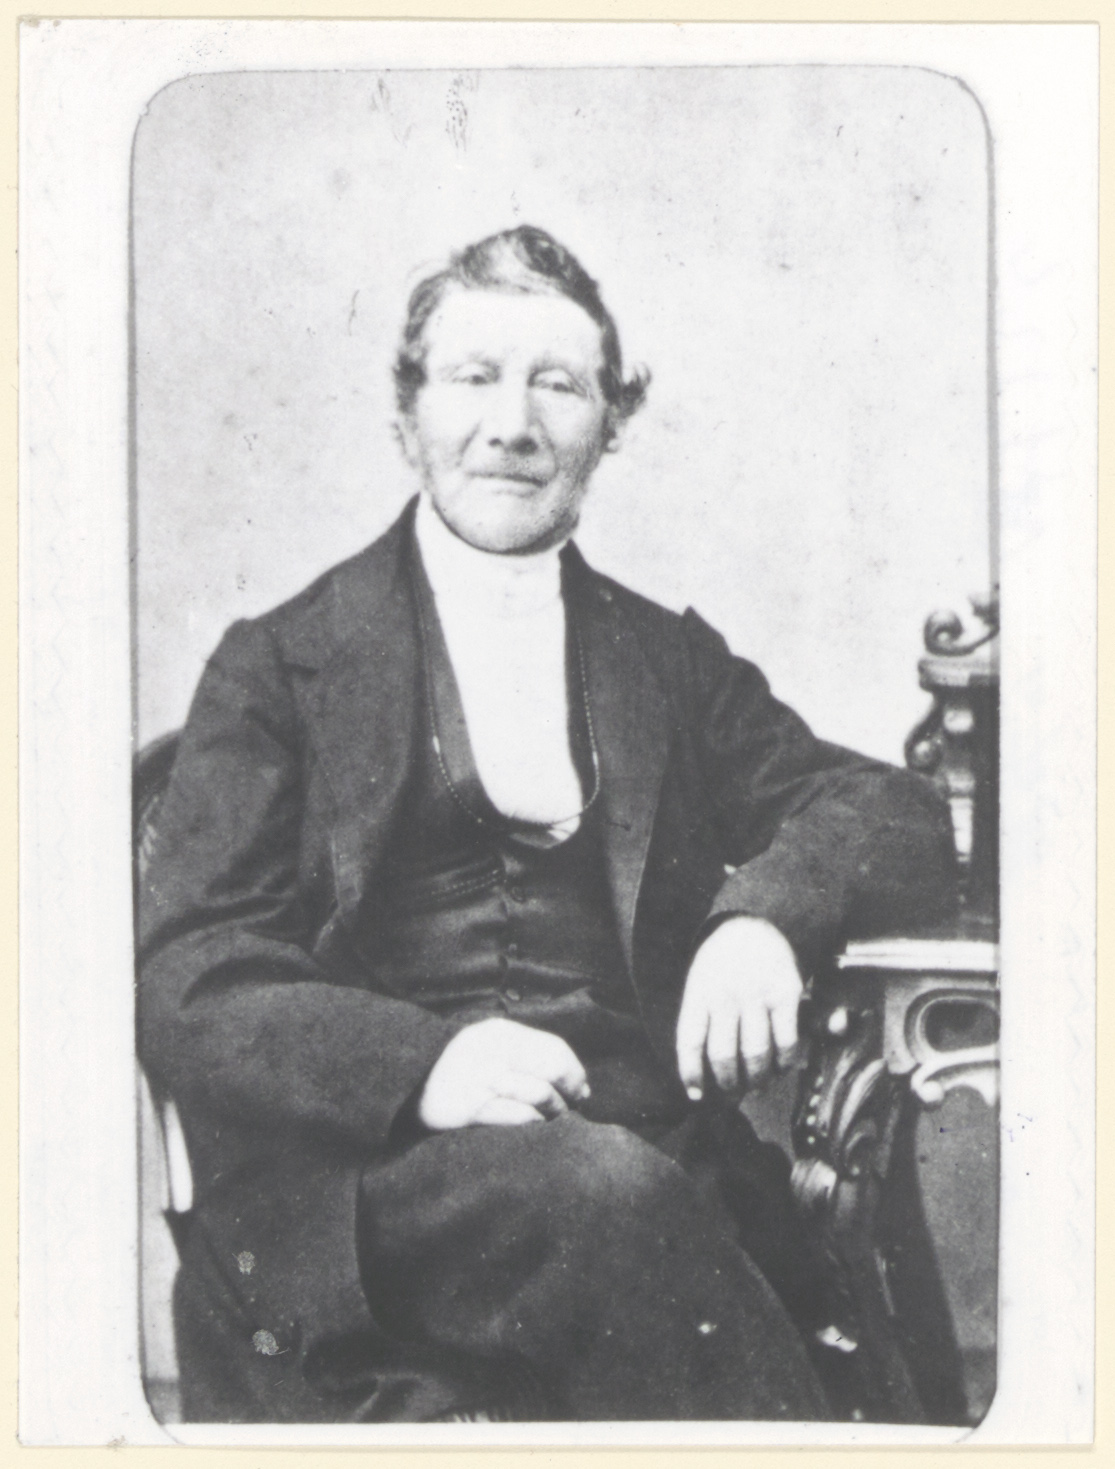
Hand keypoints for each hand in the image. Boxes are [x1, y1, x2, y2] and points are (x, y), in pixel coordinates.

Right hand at [417, 1017, 590, 1130]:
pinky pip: (519, 1115)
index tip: (582, 1089)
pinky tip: (531, 1123)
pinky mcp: (472, 1106)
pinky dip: (532, 1121)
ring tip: (551, 1116)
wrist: (410, 1095)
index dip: (574, 1070)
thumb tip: (581, 1086)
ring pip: (539, 1093)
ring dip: (553, 1110)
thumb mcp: (493, 1056)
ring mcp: (480, 1076)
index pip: (552, 1046)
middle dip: (569, 1089)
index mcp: (497, 1032)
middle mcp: (490, 1049)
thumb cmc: (462, 1078)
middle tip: (572, 1104)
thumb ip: (533, 1063)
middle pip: (551, 1067)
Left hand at [676, 916, 802, 1101]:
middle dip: (728, 1084)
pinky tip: (781, 1068)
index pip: (690, 1043)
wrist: (752, 927)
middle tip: (733, 1094)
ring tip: (757, 1086)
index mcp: (699, 993)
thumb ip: (701, 1025)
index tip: (696, 1095)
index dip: (691, 1074)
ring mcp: (757, 994)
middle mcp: (726, 994)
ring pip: (756, 1054)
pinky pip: (786, 1041)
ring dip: (757, 1080)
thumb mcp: (699, 985)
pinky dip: (784, 1063)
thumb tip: (702, 1079)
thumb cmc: (721, 967)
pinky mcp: (787, 993)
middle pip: (724, 1055)